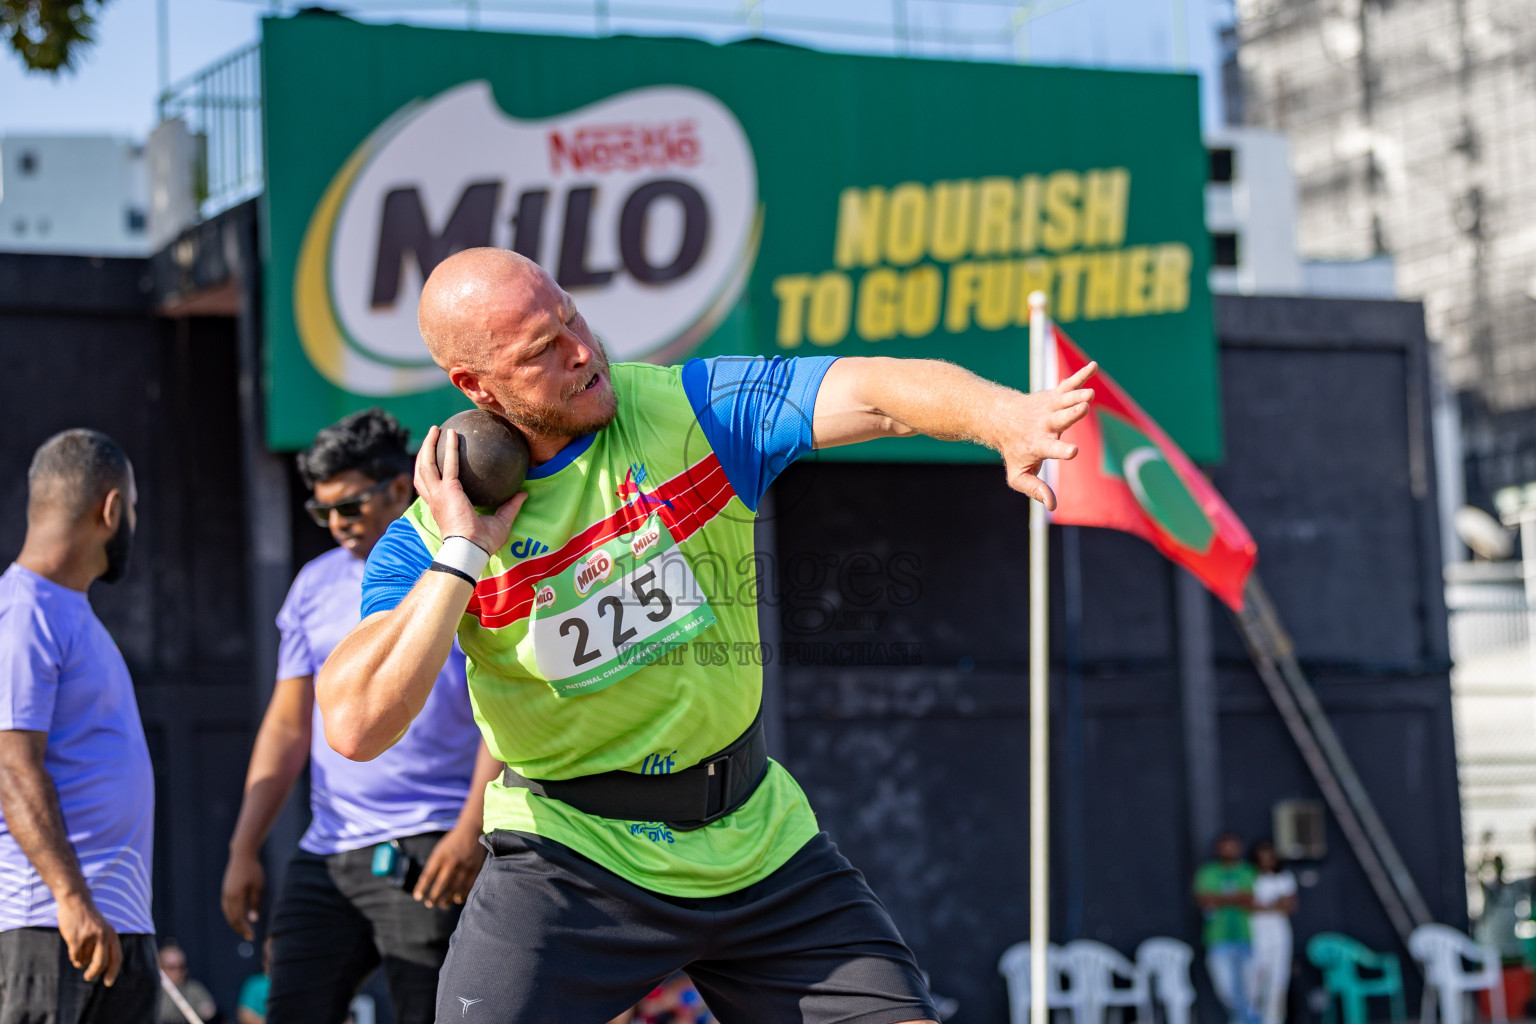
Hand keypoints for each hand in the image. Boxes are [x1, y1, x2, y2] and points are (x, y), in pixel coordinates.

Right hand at [56, 891, 120, 985]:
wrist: (76, 901)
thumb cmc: (87, 917)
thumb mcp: (102, 928)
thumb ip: (104, 944)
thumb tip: (101, 967)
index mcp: (112, 934)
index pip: (116, 957)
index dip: (113, 972)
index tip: (108, 983)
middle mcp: (104, 936)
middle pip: (101, 963)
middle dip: (94, 973)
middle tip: (89, 977)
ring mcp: (90, 937)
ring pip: (84, 960)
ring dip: (80, 959)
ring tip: (78, 947)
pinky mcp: (77, 939)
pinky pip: (75, 957)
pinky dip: (73, 957)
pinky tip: (73, 947)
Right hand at [221, 849, 264, 940]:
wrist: (242, 855)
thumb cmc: (253, 870)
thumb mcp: (258, 887)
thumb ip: (254, 904)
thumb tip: (253, 920)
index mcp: (235, 897)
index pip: (238, 919)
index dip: (244, 929)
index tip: (252, 937)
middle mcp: (227, 897)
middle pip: (232, 919)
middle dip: (240, 929)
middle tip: (249, 937)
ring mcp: (225, 894)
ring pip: (228, 914)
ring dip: (235, 923)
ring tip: (244, 930)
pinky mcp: (225, 891)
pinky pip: (227, 908)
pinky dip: (233, 915)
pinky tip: (239, 918)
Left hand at [413, 826, 485, 907]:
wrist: (473, 830)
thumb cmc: (452, 842)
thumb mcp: (440, 849)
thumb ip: (434, 865)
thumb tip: (426, 885)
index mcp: (440, 855)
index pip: (428, 875)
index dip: (422, 888)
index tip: (417, 897)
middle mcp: (452, 862)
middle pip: (441, 885)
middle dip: (433, 897)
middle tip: (429, 904)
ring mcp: (465, 867)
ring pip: (454, 889)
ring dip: (446, 900)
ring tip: (442, 904)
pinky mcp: (475, 870)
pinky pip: (467, 888)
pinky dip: (461, 896)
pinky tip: (456, 899)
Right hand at [415, 425, 526, 556]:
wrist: (470, 549)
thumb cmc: (482, 542)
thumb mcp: (500, 522)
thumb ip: (510, 506)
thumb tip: (524, 493)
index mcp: (443, 506)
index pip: (432, 487)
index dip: (432, 474)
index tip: (437, 461)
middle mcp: (436, 499)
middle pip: (422, 472)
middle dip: (424, 454)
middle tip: (432, 437)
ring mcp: (438, 494)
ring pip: (426, 464)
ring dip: (429, 445)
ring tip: (436, 429)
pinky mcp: (447, 490)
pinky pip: (448, 464)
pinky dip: (450, 448)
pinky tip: (453, 433)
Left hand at [997, 362, 1096, 509]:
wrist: (1000, 418)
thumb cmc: (1013, 450)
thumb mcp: (1018, 474)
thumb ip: (1034, 489)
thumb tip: (1052, 506)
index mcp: (1037, 444)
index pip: (1051, 449)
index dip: (1062, 451)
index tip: (1074, 451)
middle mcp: (1044, 424)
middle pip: (1059, 419)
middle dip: (1071, 415)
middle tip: (1083, 409)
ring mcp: (1049, 407)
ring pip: (1065, 400)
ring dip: (1077, 396)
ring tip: (1090, 393)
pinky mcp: (1053, 395)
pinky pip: (1068, 384)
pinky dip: (1081, 375)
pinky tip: (1094, 366)